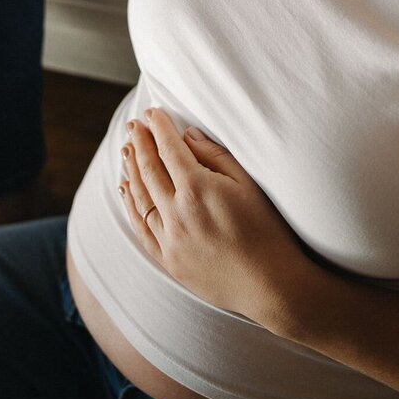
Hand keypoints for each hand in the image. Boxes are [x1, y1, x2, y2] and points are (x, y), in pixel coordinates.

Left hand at [118, 108, 303, 321]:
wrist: (271, 286)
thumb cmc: (268, 230)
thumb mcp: (249, 184)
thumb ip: (216, 156)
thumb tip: (188, 136)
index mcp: (198, 188)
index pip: (170, 149)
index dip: (159, 128)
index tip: (152, 112)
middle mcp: (177, 212)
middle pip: (150, 169)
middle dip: (140, 143)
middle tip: (134, 125)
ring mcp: (170, 239)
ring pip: (141, 197)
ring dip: (132, 169)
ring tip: (127, 150)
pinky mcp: (169, 261)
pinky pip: (141, 228)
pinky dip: (131, 205)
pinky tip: (127, 190)